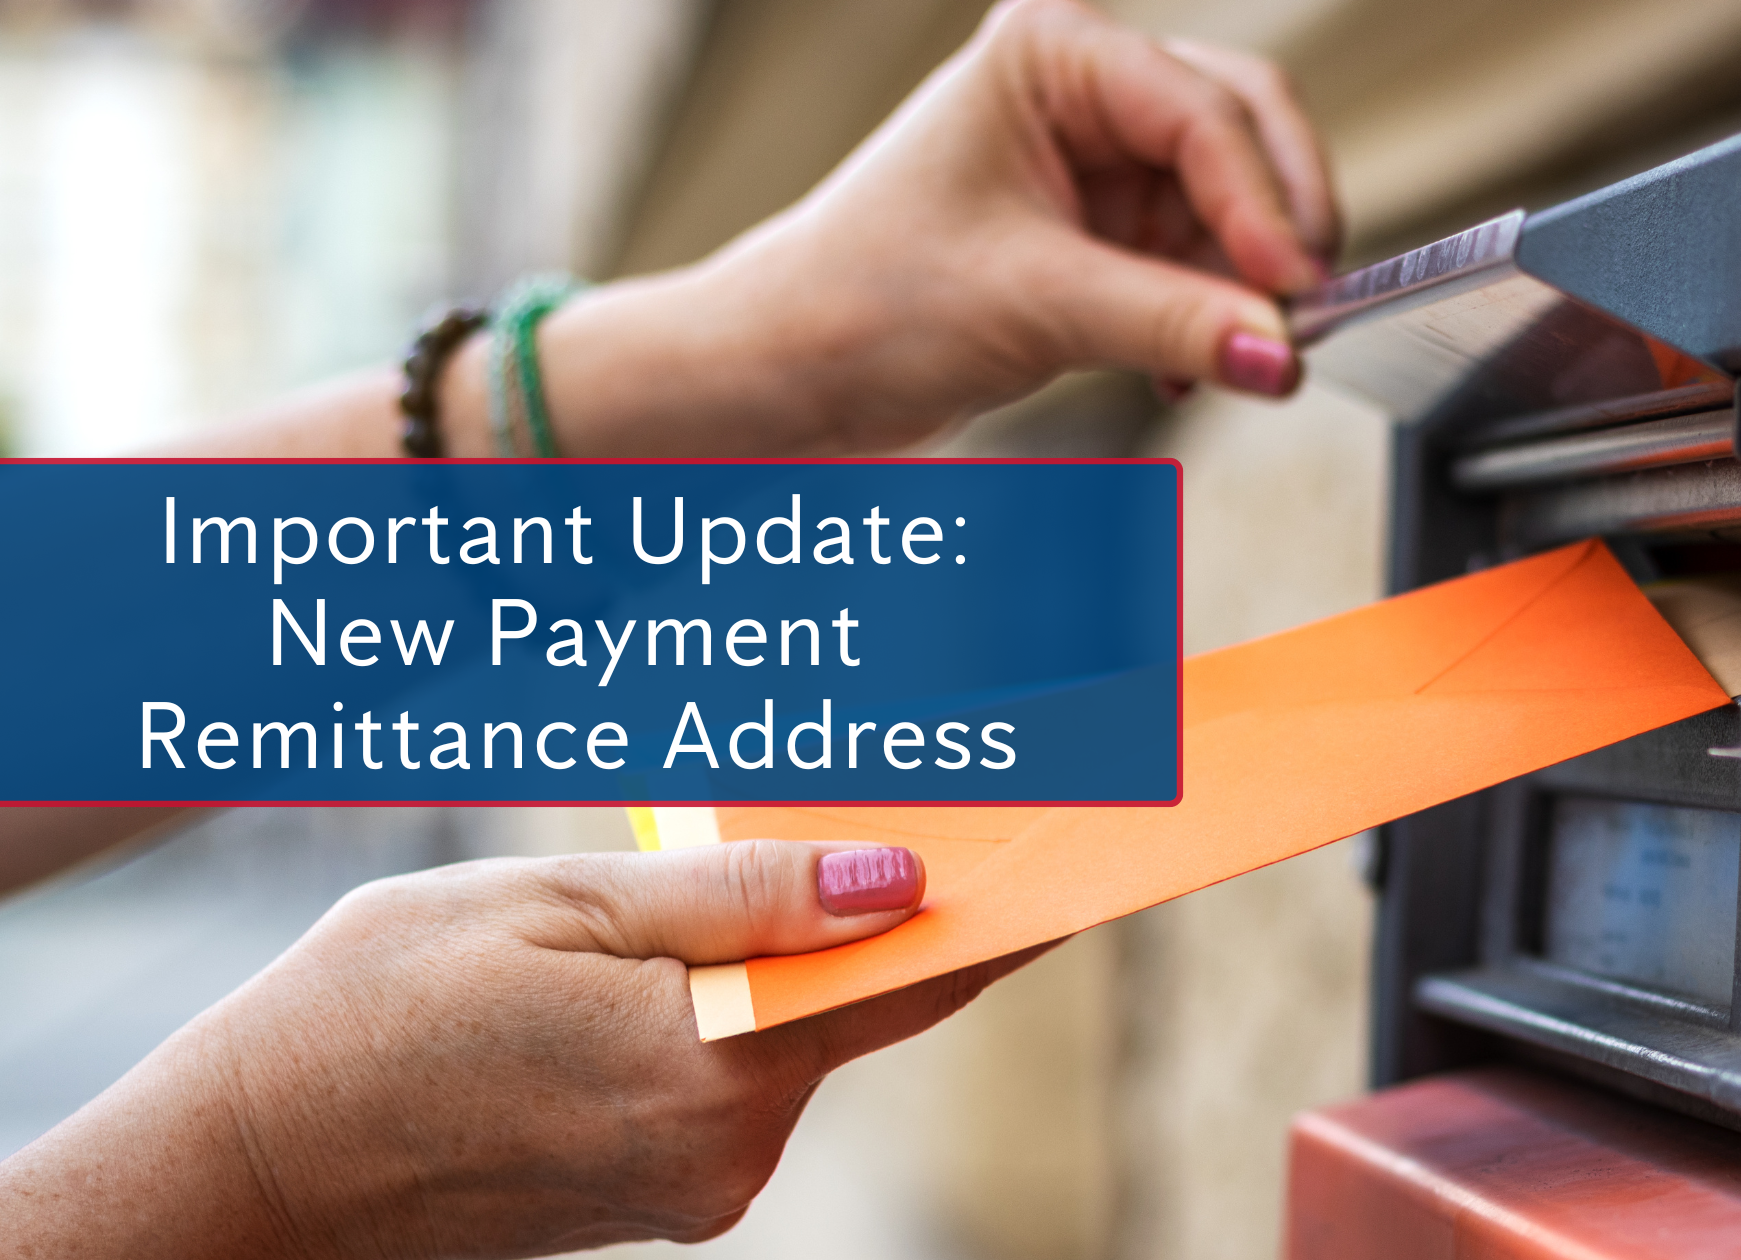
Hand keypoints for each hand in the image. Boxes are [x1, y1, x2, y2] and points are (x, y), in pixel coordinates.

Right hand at [0, 842, 1042, 1258]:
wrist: (241, 1177)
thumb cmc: (366, 1018)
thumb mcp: (551, 910)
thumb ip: (737, 899)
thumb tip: (904, 880)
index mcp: (707, 1066)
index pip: (918, 975)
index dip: (1018, 905)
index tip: (1102, 847)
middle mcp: (727, 1149)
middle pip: (868, 1002)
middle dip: (917, 905)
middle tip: (982, 802)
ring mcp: (697, 1183)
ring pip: (802, 1034)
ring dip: (822, 951)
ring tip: (837, 841)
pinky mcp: (661, 1191)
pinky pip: (744, 1071)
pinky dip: (758, 1002)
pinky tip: (727, 942)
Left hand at [532, 0, 1339, 456]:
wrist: (793, 370)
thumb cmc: (864, 300)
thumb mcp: (1035, 307)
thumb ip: (1174, 325)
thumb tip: (1282, 355)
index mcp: (1052, 51)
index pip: (1203, 112)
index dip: (1265, 202)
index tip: (1294, 291)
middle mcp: (1085, 88)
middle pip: (1243, 136)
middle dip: (1276, 233)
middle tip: (1299, 320)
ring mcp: (1102, 159)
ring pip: (1236, 209)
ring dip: (1244, 289)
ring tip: (1230, 361)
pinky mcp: (1107, 230)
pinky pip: (1204, 263)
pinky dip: (1212, 318)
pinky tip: (1189, 369)